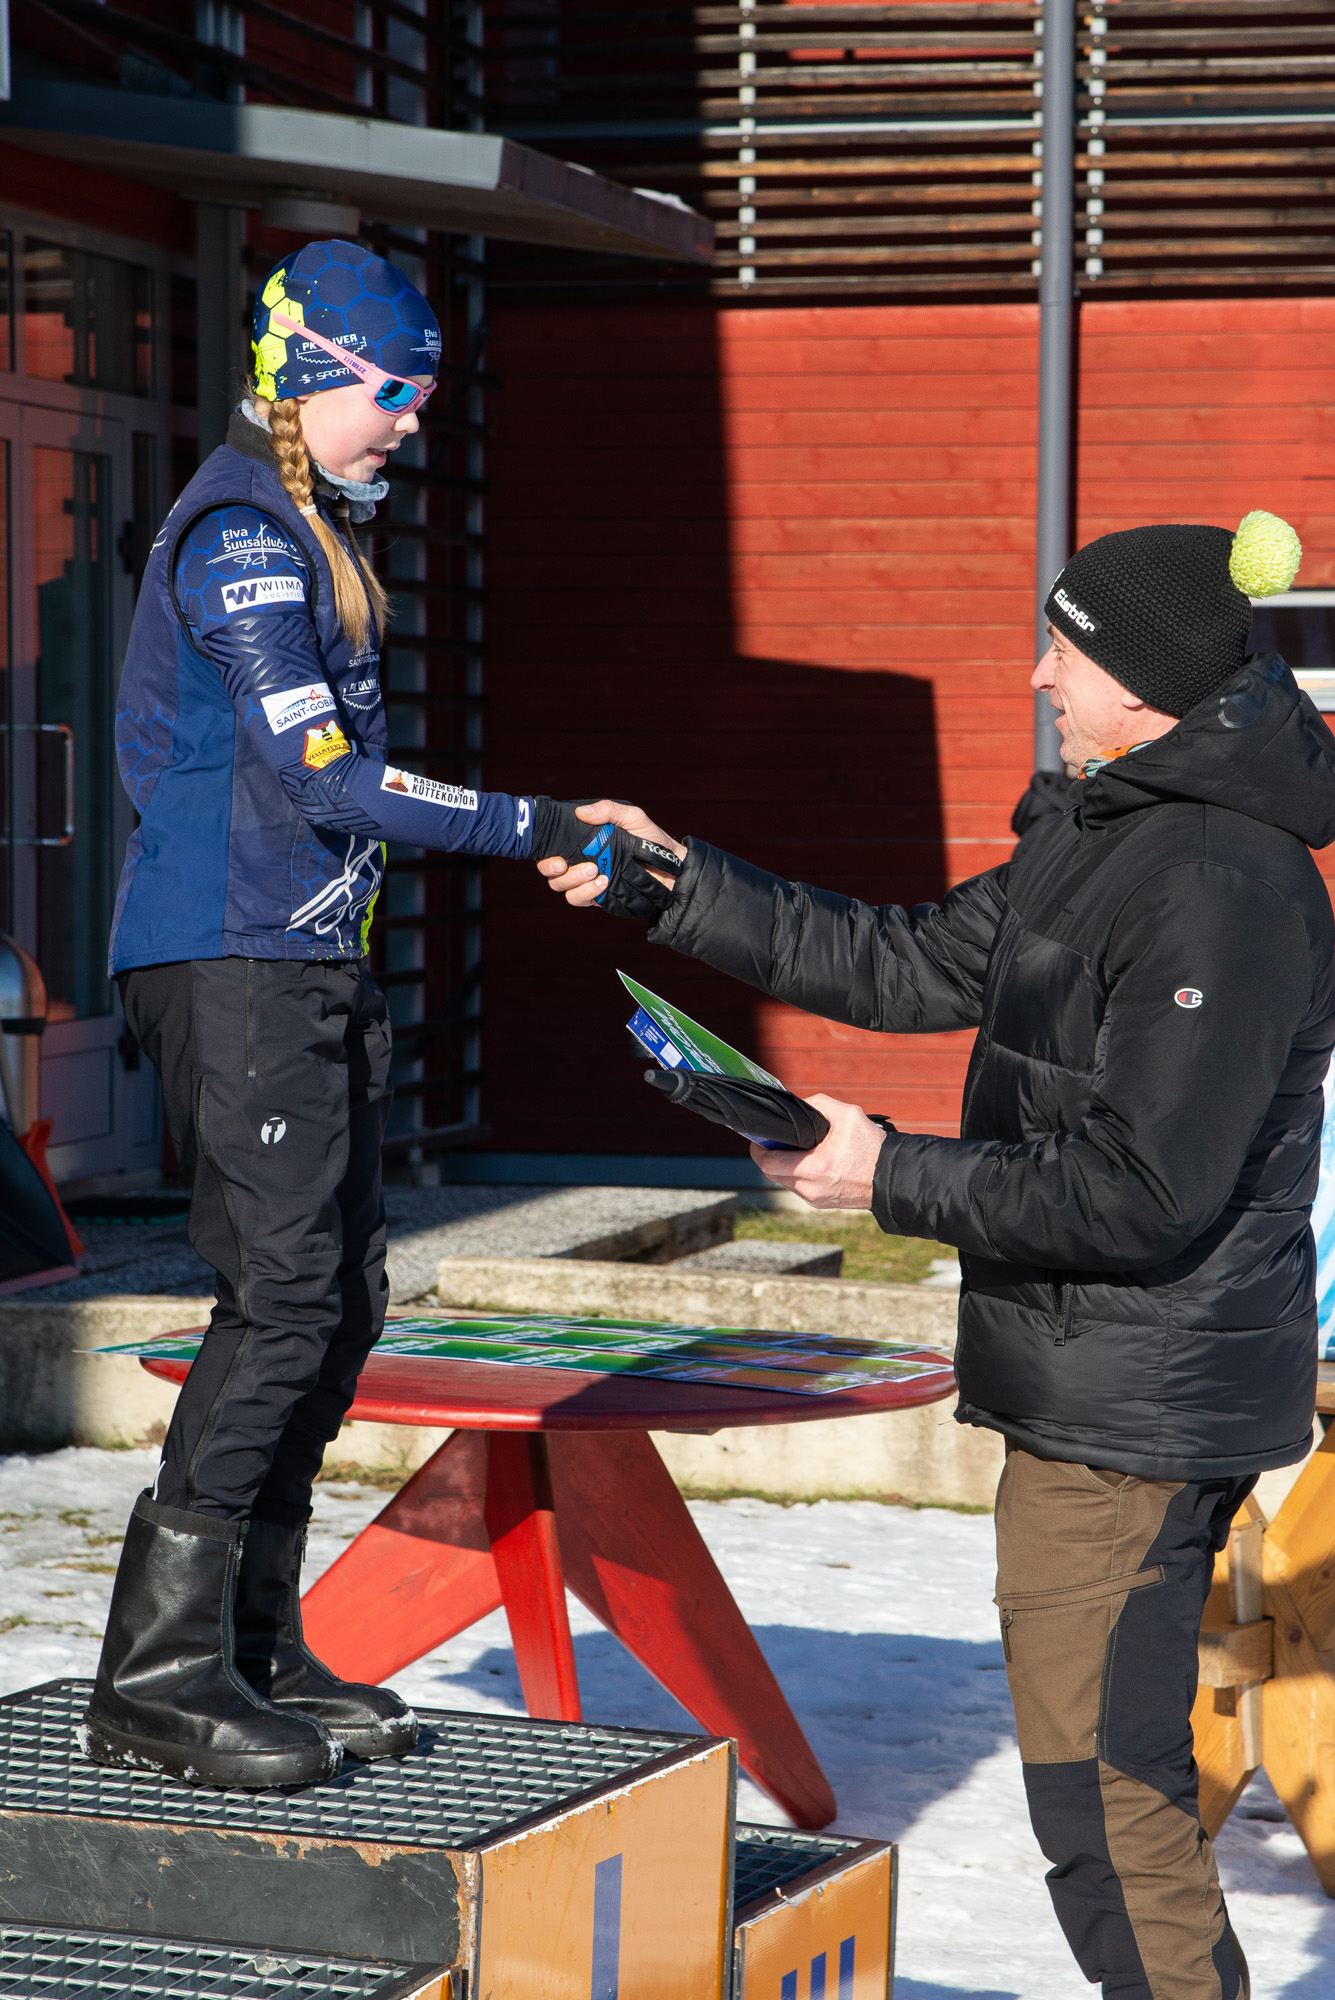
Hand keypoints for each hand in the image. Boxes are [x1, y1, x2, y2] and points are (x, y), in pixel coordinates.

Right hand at [537, 799, 685, 907]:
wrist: (673, 866)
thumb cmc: (651, 837)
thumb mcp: (632, 817)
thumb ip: (609, 811)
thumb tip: (581, 812)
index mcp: (583, 844)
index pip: (552, 853)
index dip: (546, 859)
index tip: (556, 858)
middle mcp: (582, 864)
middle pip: (554, 877)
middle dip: (560, 873)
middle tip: (580, 866)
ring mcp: (591, 883)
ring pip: (568, 893)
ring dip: (578, 885)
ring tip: (599, 875)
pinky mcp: (603, 899)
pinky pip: (585, 902)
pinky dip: (590, 895)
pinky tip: (605, 885)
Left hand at [750, 1094, 888, 1209]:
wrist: (893, 1178)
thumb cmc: (872, 1147)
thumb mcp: (848, 1114)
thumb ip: (818, 1104)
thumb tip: (798, 1105)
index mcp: (814, 1168)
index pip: (768, 1163)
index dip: (759, 1148)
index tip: (760, 1137)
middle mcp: (811, 1189)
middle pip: (773, 1173)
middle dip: (771, 1154)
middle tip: (778, 1139)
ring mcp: (815, 1199)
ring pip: (785, 1181)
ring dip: (784, 1165)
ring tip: (796, 1148)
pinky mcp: (822, 1204)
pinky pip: (799, 1188)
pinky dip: (798, 1174)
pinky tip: (810, 1160)